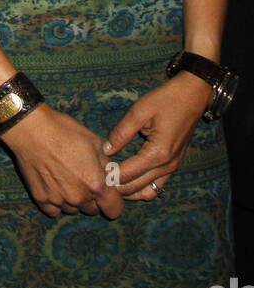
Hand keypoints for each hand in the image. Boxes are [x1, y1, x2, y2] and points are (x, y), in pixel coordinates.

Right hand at [3, 104, 123, 218]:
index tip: (107, 193)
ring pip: (73, 210)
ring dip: (73, 200)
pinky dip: (55, 203)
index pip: (114, 209)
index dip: (113, 201)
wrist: (32, 129)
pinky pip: (54, 211)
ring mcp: (58, 200)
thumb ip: (105, 163)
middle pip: (93, 210)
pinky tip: (53, 186)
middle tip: (83, 180)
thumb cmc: (64, 131)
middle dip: (92, 199)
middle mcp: (78, 197)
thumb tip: (108, 174)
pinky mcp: (41, 199)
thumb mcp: (93, 141)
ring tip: (65, 179)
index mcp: (96, 184)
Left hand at [103, 73, 211, 199]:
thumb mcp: (139, 111)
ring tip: (111, 182)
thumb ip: (121, 133)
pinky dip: (142, 187)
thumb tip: (105, 149)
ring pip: (148, 192)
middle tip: (97, 180)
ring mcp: (173, 168)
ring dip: (129, 191)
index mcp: (157, 153)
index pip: (127, 174)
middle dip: (116, 187)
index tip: (93, 173)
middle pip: (136, 187)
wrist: (193, 95)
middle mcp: (167, 166)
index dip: (109, 176)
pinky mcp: (174, 164)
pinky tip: (128, 179)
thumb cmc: (166, 100)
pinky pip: (157, 185)